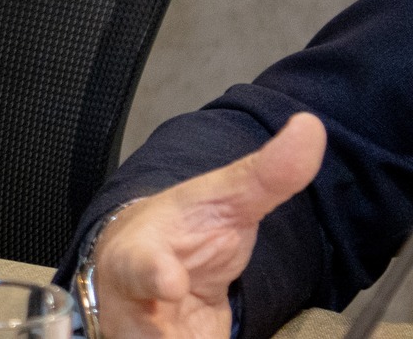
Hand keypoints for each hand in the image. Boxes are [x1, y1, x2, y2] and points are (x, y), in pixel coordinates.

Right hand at [89, 113, 326, 338]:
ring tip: (199, 330)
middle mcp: (135, 303)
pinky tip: (204, 333)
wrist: (137, 277)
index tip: (167, 280)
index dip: (152, 274)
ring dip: (186, 338)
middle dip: (161, 333)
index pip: (140, 266)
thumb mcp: (221, 203)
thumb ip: (265, 175)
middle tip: (177, 299)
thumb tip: (309, 127)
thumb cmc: (179, 236)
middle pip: (142, 330)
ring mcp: (145, 337)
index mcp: (141, 255)